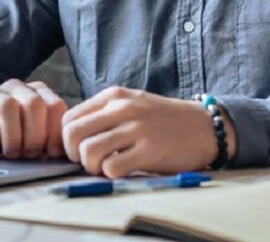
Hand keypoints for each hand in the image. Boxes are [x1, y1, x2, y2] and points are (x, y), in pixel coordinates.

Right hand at [0, 80, 68, 158]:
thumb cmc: (10, 132)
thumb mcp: (32, 132)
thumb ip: (48, 138)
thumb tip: (62, 156)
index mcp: (37, 92)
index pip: (55, 106)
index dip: (55, 132)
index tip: (51, 153)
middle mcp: (17, 88)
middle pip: (33, 105)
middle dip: (35, 135)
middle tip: (30, 155)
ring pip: (8, 107)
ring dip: (13, 137)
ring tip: (11, 154)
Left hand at [61, 87, 234, 177]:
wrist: (203, 126)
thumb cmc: (162, 119)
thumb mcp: (131, 103)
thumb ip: (104, 114)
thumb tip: (72, 136)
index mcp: (113, 96)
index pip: (69, 118)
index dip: (67, 139)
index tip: (78, 150)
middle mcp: (122, 108)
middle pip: (72, 134)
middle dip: (73, 154)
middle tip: (88, 162)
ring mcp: (136, 128)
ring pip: (88, 151)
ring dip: (91, 166)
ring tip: (105, 167)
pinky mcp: (150, 150)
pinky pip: (112, 167)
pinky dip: (111, 174)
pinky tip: (122, 170)